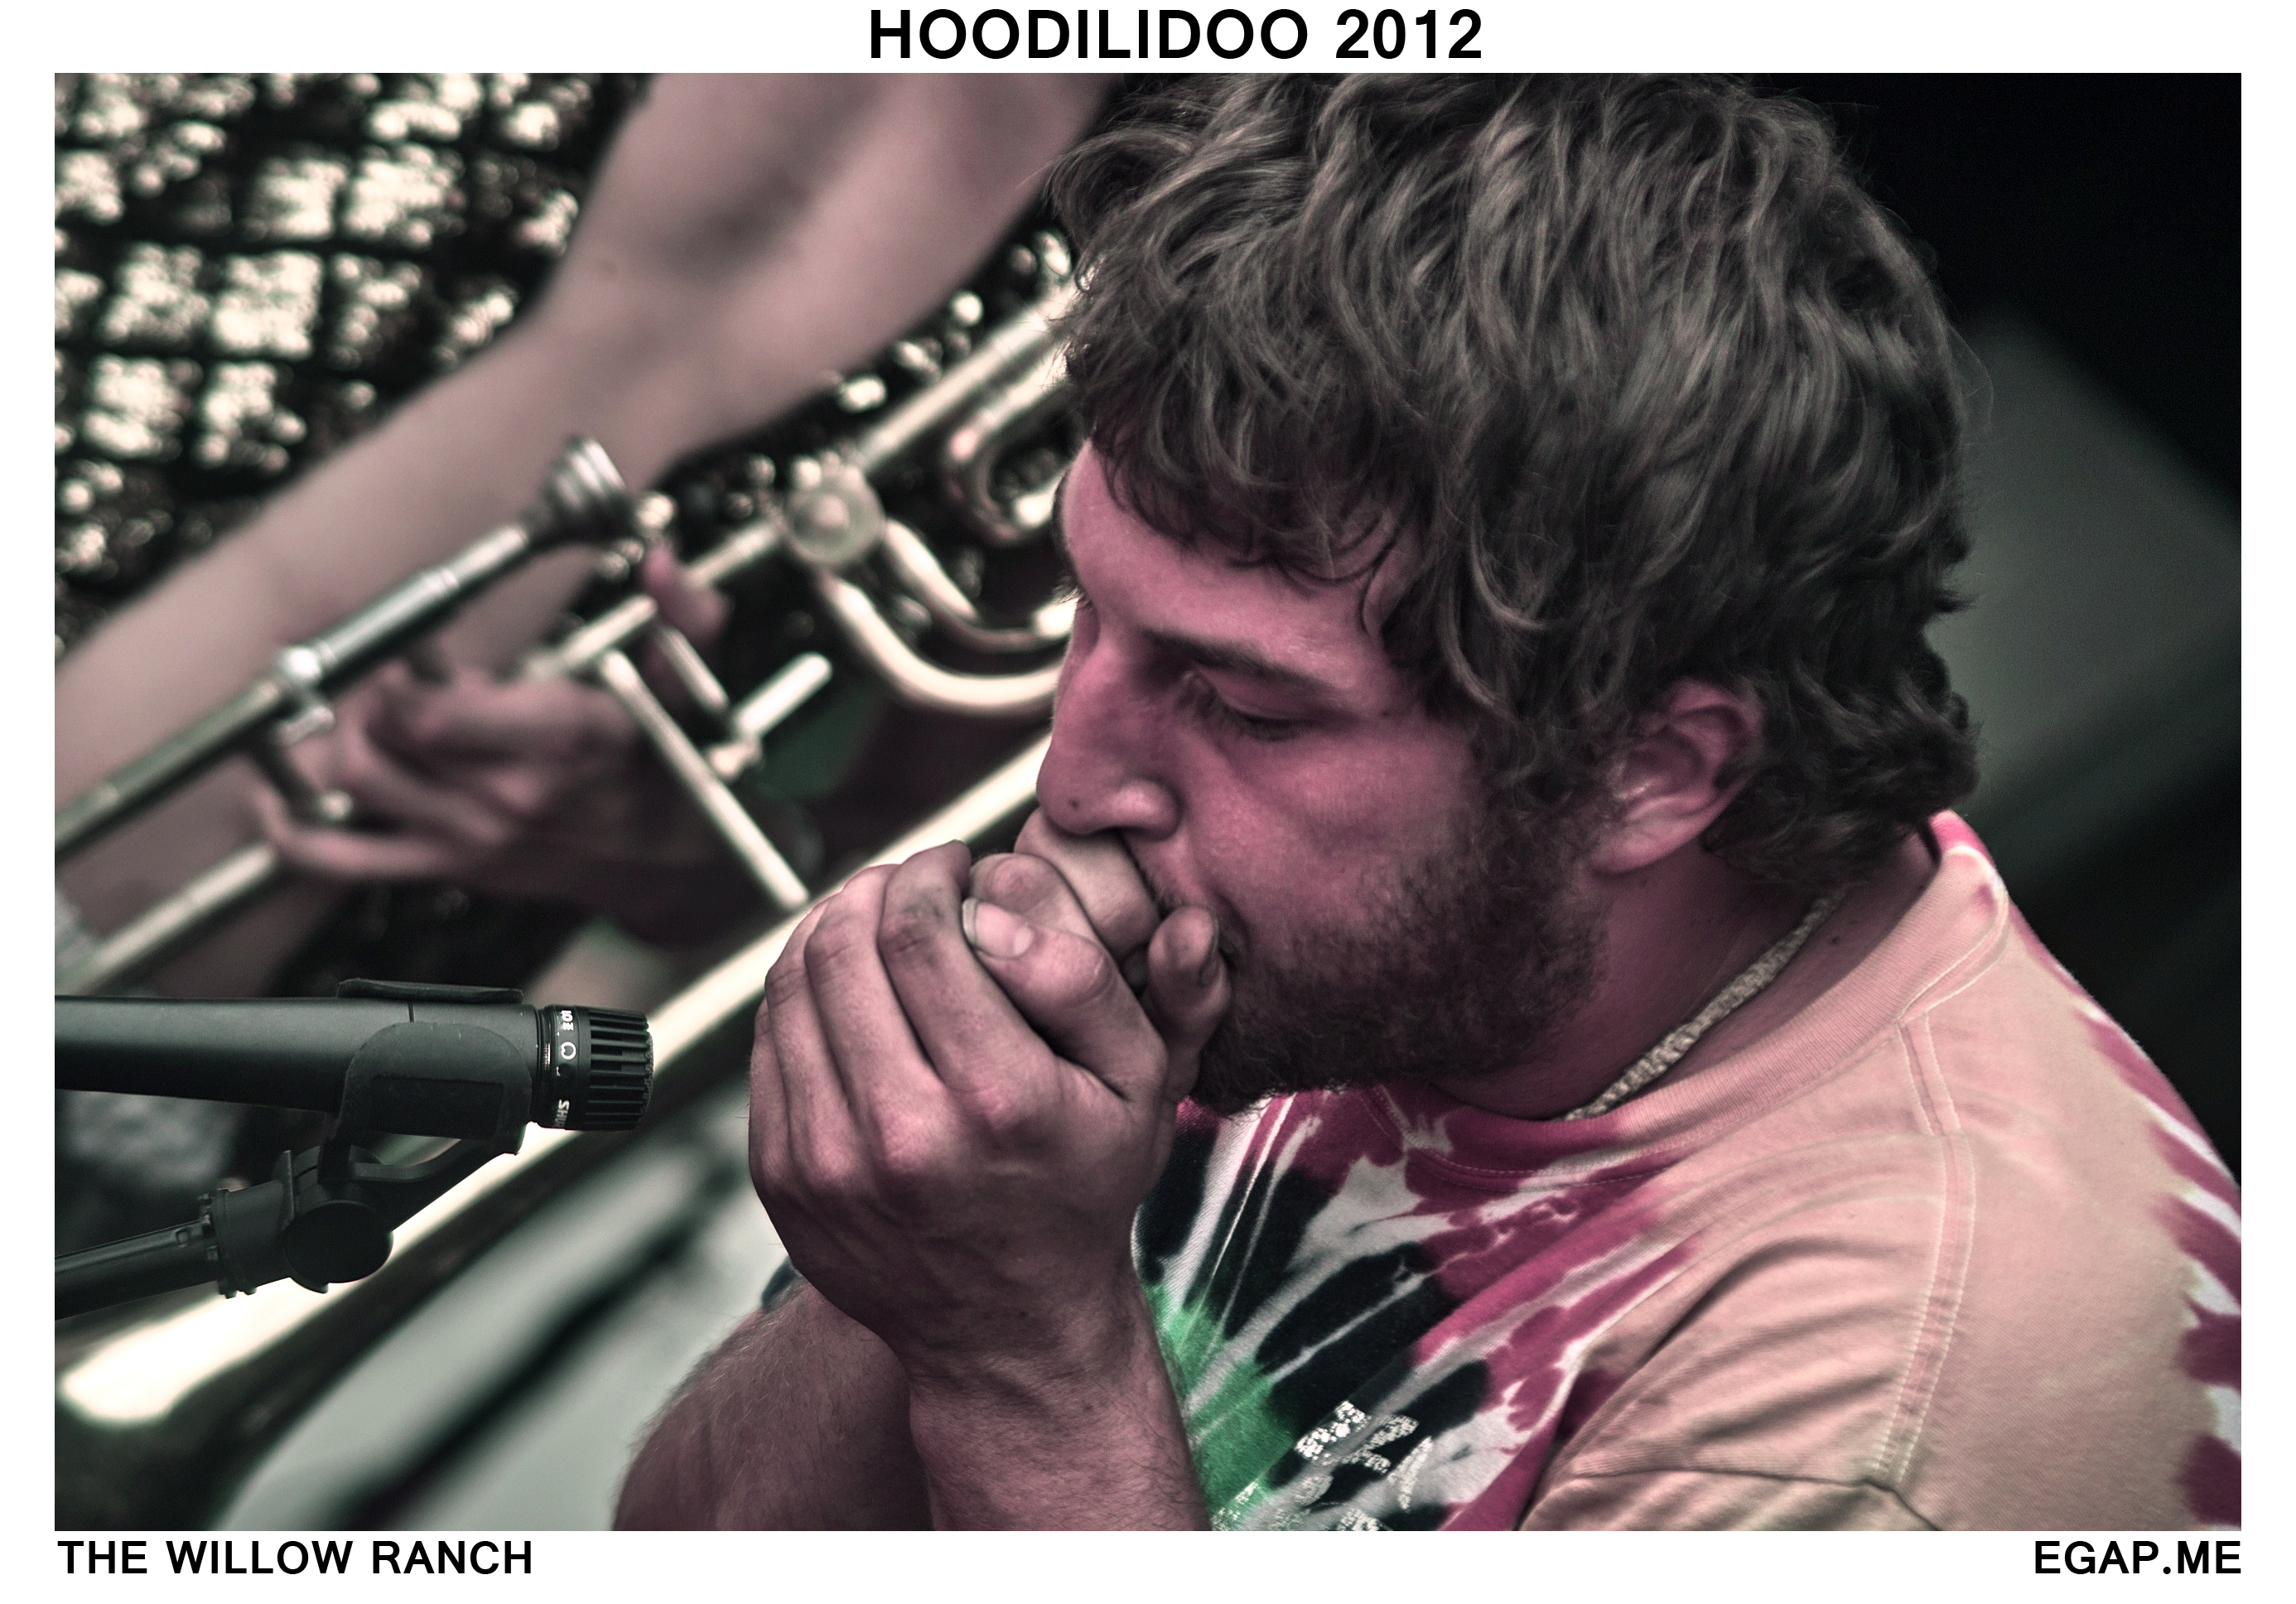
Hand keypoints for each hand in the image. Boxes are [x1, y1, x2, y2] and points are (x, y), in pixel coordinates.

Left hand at [256, 551, 756, 944]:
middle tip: (401, 682)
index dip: (400, 673)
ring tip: (372, 719)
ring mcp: (471, 837)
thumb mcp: (686, 683)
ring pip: (356, 781)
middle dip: (376, 695)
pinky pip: (346, 860)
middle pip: (383, 734)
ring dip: (344, 738)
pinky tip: (279, 800)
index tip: (414, 657)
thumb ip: (682, 616)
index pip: (431, 709)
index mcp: (558, 738)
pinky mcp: (449, 868)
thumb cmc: (662, 768)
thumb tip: (659, 565)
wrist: (668, 859)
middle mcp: (506, 793)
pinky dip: (296, 833)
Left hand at [748, 840, 1226, 1386]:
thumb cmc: (1079, 1190)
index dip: (929, 872)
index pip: (921, 933)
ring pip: (794, 983)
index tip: (952, 862)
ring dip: (830, 928)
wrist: (1008, 1325)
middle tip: (912, 880)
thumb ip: (1082, 981)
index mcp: (995, 1101)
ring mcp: (826, 1159)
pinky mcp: (781, 1173)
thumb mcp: (1138, 1085)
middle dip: (877, 887)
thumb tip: (991, 907)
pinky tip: (848, 988)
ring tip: (876, 921)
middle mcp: (900, 1133)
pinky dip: (802, 991)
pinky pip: (769, 1040)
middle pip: (845, 946)